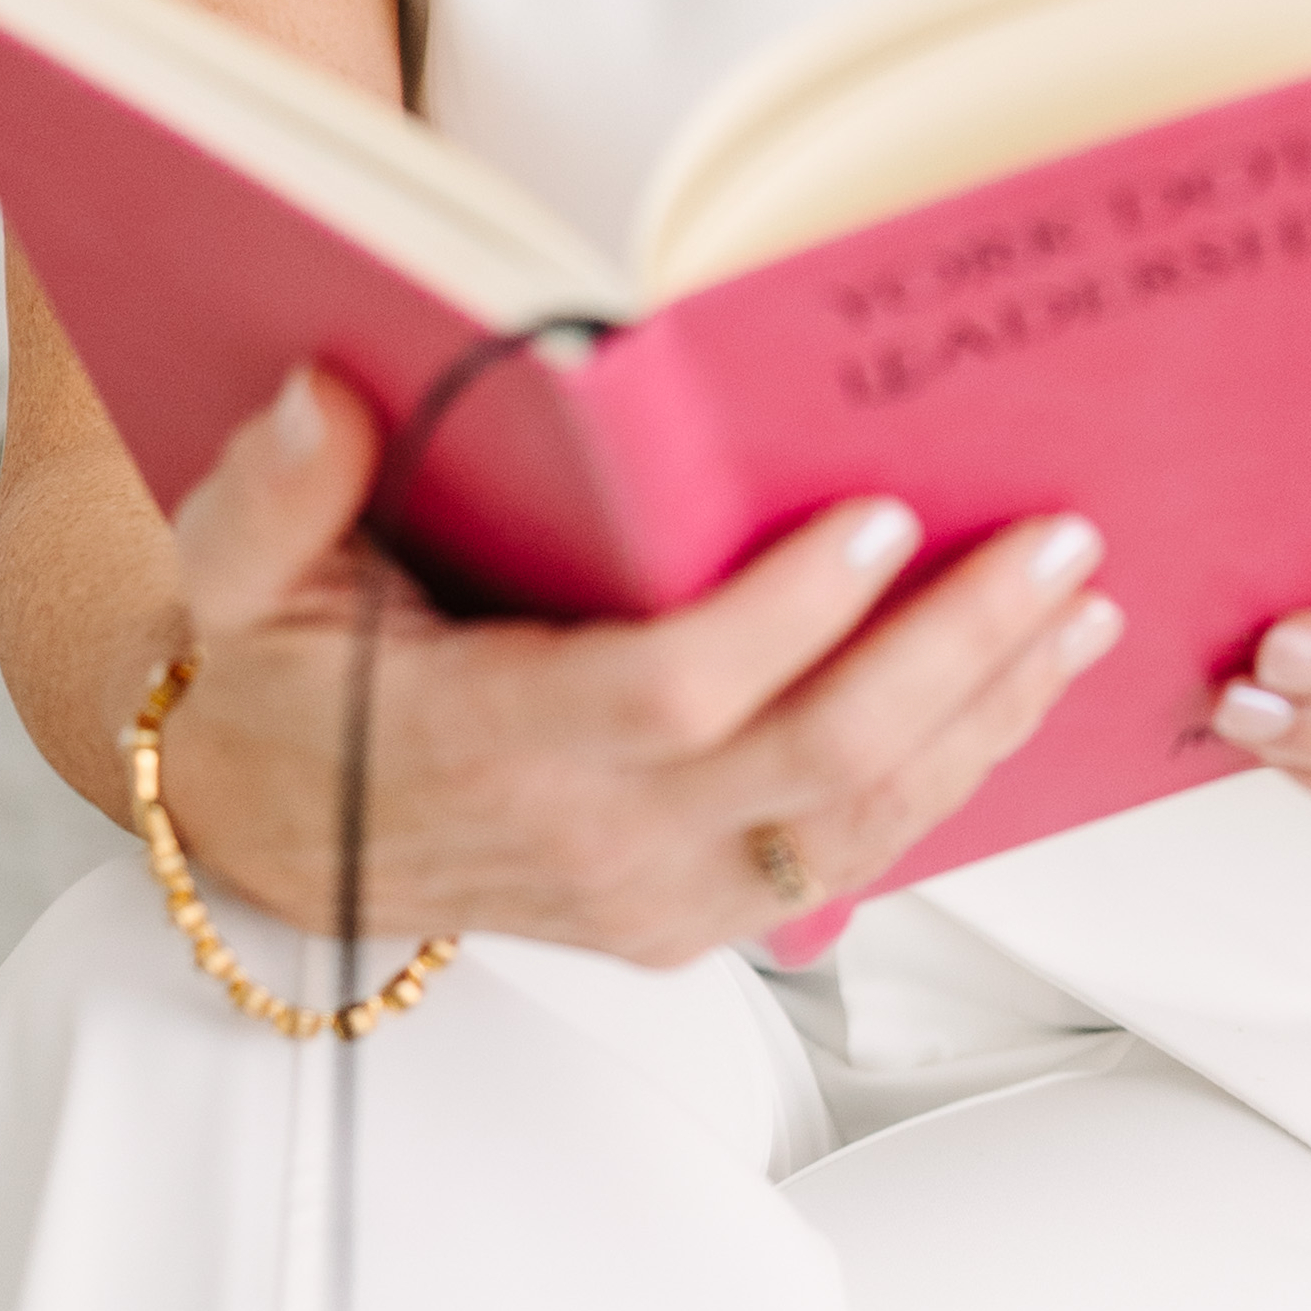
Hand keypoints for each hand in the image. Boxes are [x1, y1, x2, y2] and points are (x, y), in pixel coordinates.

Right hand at [145, 367, 1122, 965]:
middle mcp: (594, 844)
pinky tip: (1028, 681)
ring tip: (1080, 599)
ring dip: (990, 709)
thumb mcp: (230, 578)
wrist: (267, 833)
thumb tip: (322, 391)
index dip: (790, 617)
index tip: (882, 517)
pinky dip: (960, 768)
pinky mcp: (699, 919)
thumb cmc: (275, 679)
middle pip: (816, 763)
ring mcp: (659, 899)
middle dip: (956, 650)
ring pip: (865, 821)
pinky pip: (857, 853)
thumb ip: (272, 492)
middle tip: (1056, 540)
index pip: (675, 692)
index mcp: (491, 746)